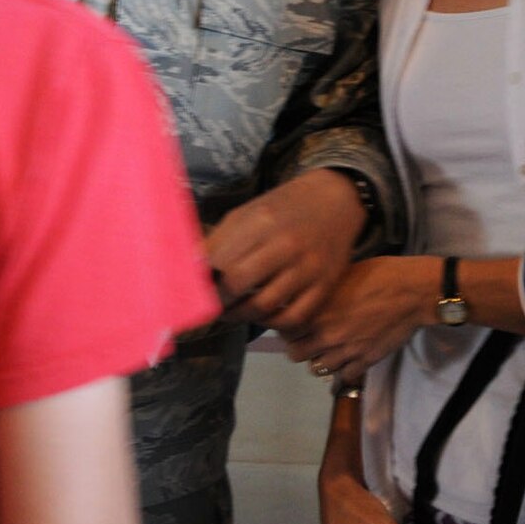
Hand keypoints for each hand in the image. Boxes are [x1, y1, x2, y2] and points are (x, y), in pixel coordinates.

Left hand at [205, 170, 360, 332]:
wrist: (335, 200)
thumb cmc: (284, 207)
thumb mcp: (248, 212)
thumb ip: (219, 240)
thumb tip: (189, 268)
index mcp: (261, 221)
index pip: (220, 260)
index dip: (201, 280)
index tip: (192, 290)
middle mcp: (286, 244)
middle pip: (238, 283)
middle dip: (218, 300)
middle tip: (211, 305)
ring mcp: (308, 267)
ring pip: (264, 306)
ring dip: (240, 315)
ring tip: (232, 312)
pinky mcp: (325, 285)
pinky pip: (293, 318)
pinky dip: (273, 324)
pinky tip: (263, 316)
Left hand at [284, 256, 433, 385]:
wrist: (412, 292)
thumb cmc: (378, 274)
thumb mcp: (341, 275)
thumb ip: (320, 293)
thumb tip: (304, 296)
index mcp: (318, 310)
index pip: (284, 330)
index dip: (285, 326)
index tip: (291, 322)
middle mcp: (326, 334)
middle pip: (295, 354)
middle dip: (298, 345)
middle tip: (306, 336)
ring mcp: (345, 351)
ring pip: (316, 368)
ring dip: (318, 358)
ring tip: (327, 347)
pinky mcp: (364, 362)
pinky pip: (343, 376)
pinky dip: (342, 369)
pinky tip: (347, 357)